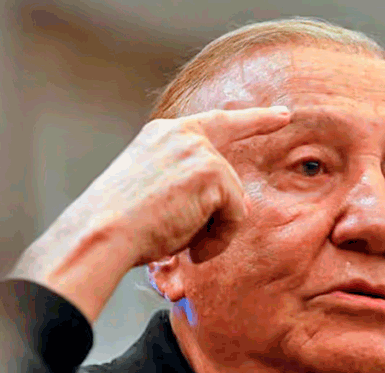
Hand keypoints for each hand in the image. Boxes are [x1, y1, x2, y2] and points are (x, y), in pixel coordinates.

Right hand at [9, 106, 290, 320]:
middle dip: (261, 121)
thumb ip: (188, 187)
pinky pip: (236, 214)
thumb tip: (232, 204)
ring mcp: (198, 151)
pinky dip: (218, 239)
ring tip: (182, 242)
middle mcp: (181, 134)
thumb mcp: (151, 194)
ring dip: (215, 228)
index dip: (248, 118)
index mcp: (161, 137)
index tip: (277, 113)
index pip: (212, 122)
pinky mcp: (211, 172)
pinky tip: (191, 247)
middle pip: (234, 133)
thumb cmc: (119, 227)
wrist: (101, 234)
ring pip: (233, 196)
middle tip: (284, 114)